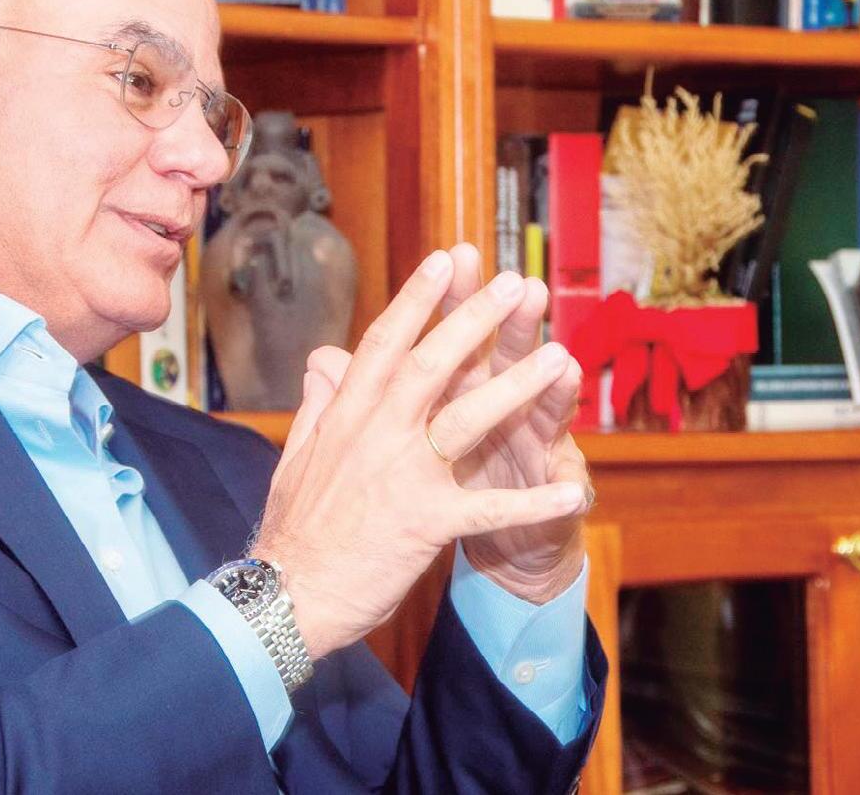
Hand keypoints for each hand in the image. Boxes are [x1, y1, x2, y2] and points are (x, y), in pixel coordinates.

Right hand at [251, 250, 589, 659]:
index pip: (384, 344)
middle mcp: (376, 436)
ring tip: (559, 357)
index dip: (416, 300)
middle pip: (431, 365)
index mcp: (346, 416)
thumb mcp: (296, 456)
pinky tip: (574, 492)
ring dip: (517, 386)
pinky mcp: (426, 523)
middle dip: (475, 320)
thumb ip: (319, 403)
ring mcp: (403, 477)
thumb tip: (323, 359)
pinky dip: (535, 502)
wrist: (285, 598)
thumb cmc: (293, 530)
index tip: (444, 261)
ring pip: (468, 419)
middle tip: (513, 285)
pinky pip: (490, 508)